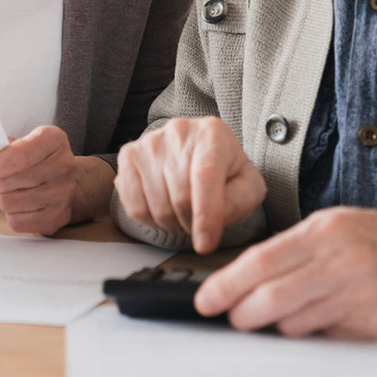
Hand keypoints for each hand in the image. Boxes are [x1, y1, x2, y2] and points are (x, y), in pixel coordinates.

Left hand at [0, 125, 113, 235]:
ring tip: (16, 191)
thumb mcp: (28, 142)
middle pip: (8, 181)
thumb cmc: (41, 161)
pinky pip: (16, 222)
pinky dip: (13, 215)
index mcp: (54, 140)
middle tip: (1, 179)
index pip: (17, 156)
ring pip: (8, 202)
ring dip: (5, 198)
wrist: (72, 183)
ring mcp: (63, 194)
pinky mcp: (58, 217)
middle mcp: (64, 166)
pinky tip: (23, 206)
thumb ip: (6, 148)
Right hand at [114, 116, 264, 253]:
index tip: (205, 244)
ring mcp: (150, 143)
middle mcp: (178, 132)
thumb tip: (216, 218)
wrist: (196, 149)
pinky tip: (162, 206)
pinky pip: (134, 206)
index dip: (206, 215)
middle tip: (198, 220)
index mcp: (212, 134)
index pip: (205, 176)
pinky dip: (150, 219)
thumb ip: (241, 200)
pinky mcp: (129, 156)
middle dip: (192, 222)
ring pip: (157, 206)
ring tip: (182, 210)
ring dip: (172, 222)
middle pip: (181, 197)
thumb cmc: (223, 169)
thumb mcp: (247, 183)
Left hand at [194, 207, 376, 338]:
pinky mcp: (371, 323)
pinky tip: (310, 322)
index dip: (228, 284)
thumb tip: (245, 278)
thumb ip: (291, 250)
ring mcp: (356, 294)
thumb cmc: (374, 241)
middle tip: (230, 319)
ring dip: (273, 326)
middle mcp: (339, 261)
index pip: (262, 260)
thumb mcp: (331, 228)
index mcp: (323, 232)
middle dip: (242, 313)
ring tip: (270, 321)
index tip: (206, 299)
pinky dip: (308, 333)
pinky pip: (323, 336)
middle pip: (272, 296)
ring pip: (294, 322)